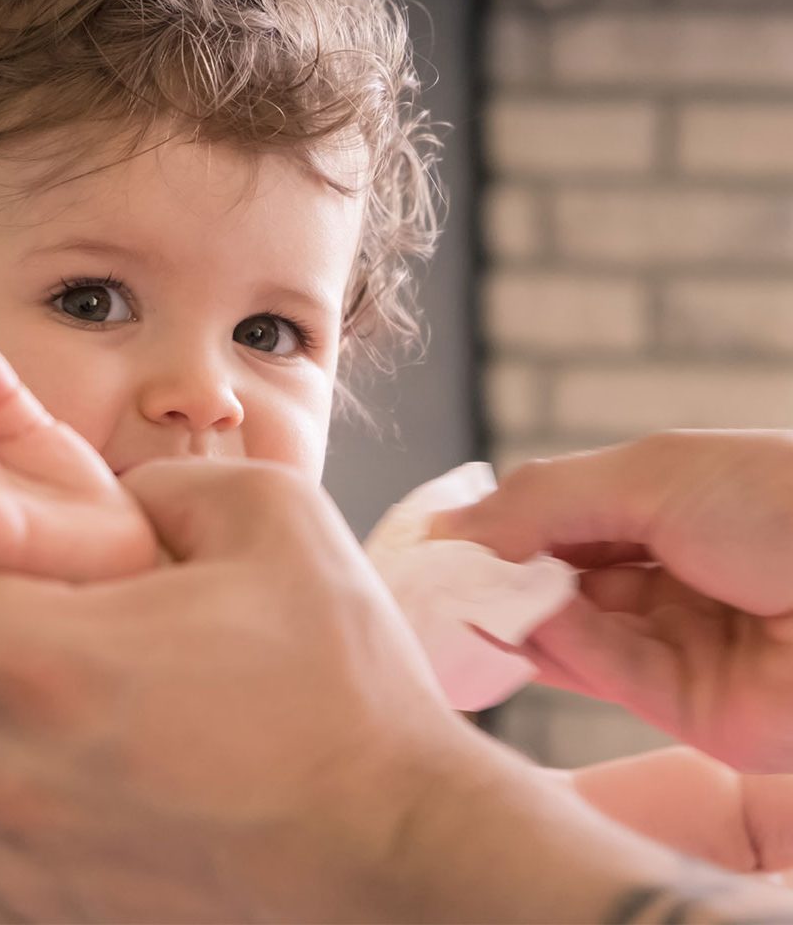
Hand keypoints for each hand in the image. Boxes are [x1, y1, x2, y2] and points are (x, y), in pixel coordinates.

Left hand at [0, 458, 792, 922]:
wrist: (394, 839)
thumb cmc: (344, 682)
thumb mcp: (277, 518)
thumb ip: (164, 480)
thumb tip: (111, 498)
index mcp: (42, 660)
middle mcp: (0, 775)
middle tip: (26, 608)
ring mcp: (14, 862)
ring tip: (52, 689)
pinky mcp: (41, 918)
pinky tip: (49, 769)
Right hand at [433, 430, 792, 771]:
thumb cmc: (781, 499)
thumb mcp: (646, 474)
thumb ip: (542, 501)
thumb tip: (451, 526)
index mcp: (660, 512)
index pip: (555, 525)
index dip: (494, 531)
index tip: (431, 541)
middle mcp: (663, 580)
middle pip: (555, 584)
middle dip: (493, 579)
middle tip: (427, 578)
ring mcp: (675, 645)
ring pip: (570, 633)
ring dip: (513, 615)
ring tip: (454, 599)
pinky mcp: (689, 708)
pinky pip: (604, 674)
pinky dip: (555, 649)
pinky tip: (513, 624)